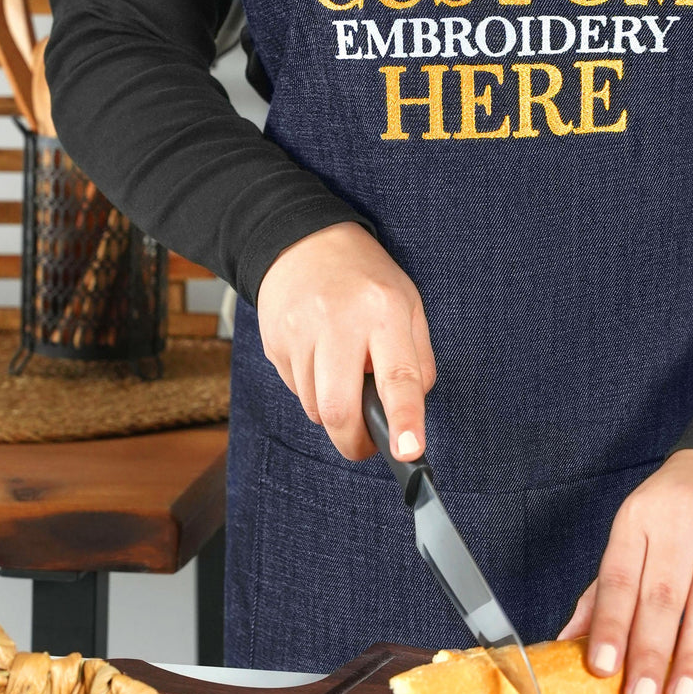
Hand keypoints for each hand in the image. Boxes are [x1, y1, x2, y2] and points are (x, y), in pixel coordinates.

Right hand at [255, 220, 436, 462]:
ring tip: (344, 375)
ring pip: (315, 408)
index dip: (404, 420)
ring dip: (334, 410)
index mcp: (384, 310)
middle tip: (369, 442)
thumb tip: (410, 412)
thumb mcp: (409, 303)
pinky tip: (320, 359)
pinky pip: (295, 391)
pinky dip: (312, 390)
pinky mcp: (274, 343)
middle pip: (340, 408)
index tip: (408, 452)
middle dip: (355, 441)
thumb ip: (418, 359)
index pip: (397, 376)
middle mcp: (339, 322)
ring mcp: (300, 333)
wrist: (303, 242)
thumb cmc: (364, 277)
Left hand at [557, 448, 692, 693]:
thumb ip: (608, 586)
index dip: (610, 623)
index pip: (620, 576)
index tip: (602, 667)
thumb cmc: (681, 505)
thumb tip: (569, 640)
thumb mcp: (639, 529)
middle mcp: (680, 519)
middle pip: (663, 594)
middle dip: (650, 652)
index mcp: (639, 517)